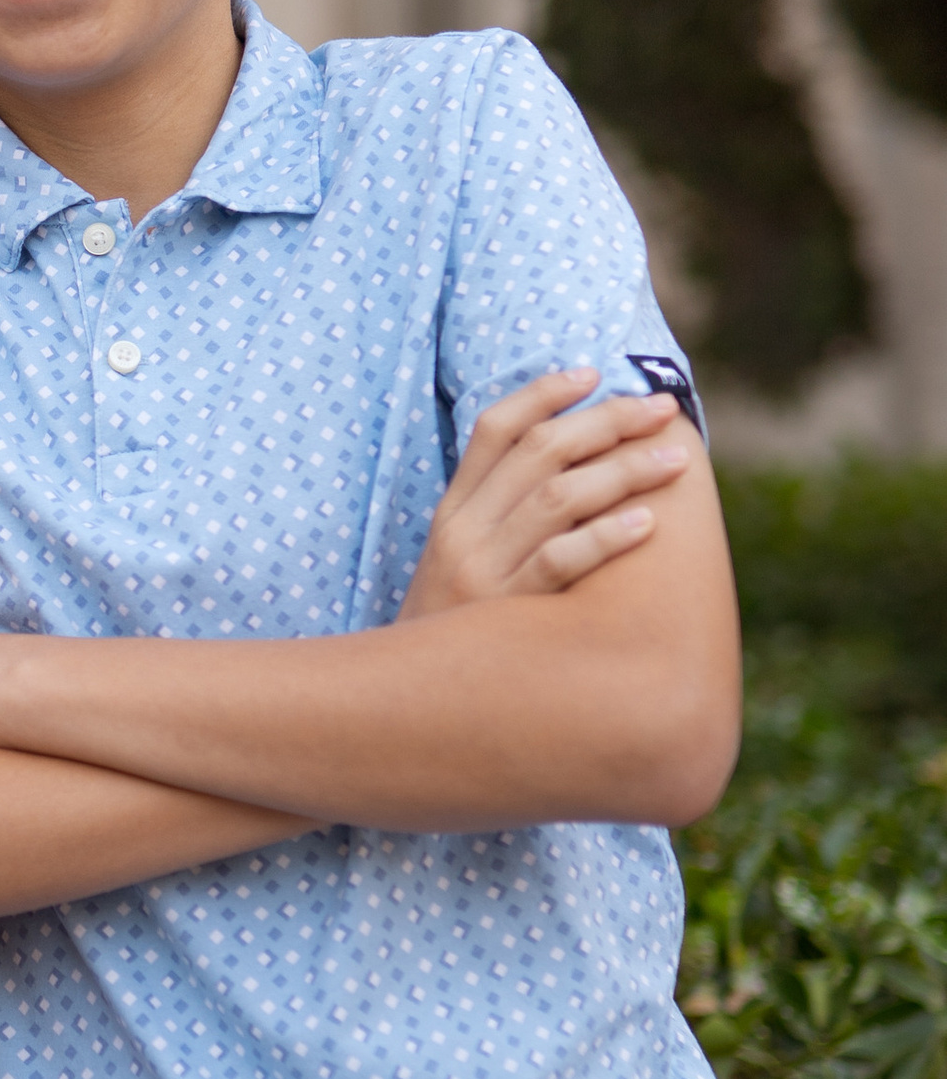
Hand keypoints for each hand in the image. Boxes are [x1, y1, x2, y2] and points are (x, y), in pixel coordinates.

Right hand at [399, 370, 690, 622]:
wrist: (404, 706)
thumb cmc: (454, 632)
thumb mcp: (459, 564)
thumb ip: (500, 519)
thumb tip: (574, 473)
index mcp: (453, 511)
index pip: (495, 428)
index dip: (544, 391)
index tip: (594, 372)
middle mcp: (464, 531)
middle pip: (540, 450)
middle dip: (608, 421)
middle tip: (662, 410)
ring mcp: (482, 570)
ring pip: (558, 497)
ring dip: (624, 471)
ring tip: (675, 459)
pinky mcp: (503, 614)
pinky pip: (560, 563)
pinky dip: (605, 537)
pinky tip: (646, 524)